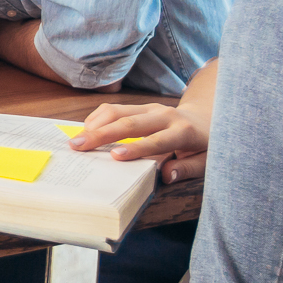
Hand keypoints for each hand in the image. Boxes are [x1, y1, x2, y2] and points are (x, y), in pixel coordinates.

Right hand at [70, 100, 208, 184]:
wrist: (206, 118)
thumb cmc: (205, 145)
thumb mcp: (207, 161)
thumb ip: (188, 169)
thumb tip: (167, 176)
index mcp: (183, 131)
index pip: (157, 140)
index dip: (136, 148)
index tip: (114, 156)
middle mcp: (165, 115)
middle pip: (129, 122)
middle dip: (102, 134)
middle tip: (79, 146)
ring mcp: (151, 108)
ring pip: (118, 111)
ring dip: (94, 125)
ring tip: (76, 140)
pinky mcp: (141, 106)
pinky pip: (115, 108)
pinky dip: (98, 118)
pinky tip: (86, 130)